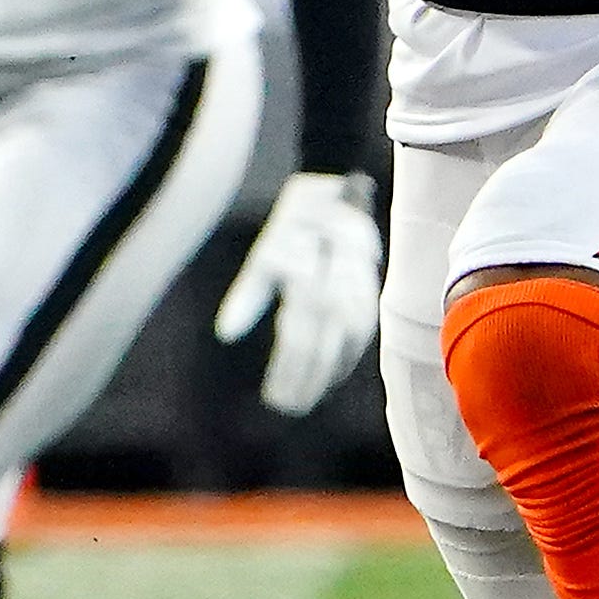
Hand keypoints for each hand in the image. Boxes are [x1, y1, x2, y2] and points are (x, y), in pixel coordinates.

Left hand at [213, 169, 382, 413]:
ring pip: (346, 338)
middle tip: (291, 407)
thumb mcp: (263, 255)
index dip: (288, 370)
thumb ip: (247, 296)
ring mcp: (358, 284)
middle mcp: (334, 281)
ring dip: (330, 370)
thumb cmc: (290, 224)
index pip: (297, 334)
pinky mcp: (371, 285)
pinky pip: (365, 328)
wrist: (333, 192)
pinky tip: (336, 373)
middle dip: (306, 377)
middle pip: (322, 341)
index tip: (276, 397)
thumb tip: (226, 333)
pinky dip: (351, 353)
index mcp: (304, 272)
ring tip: (312, 395)